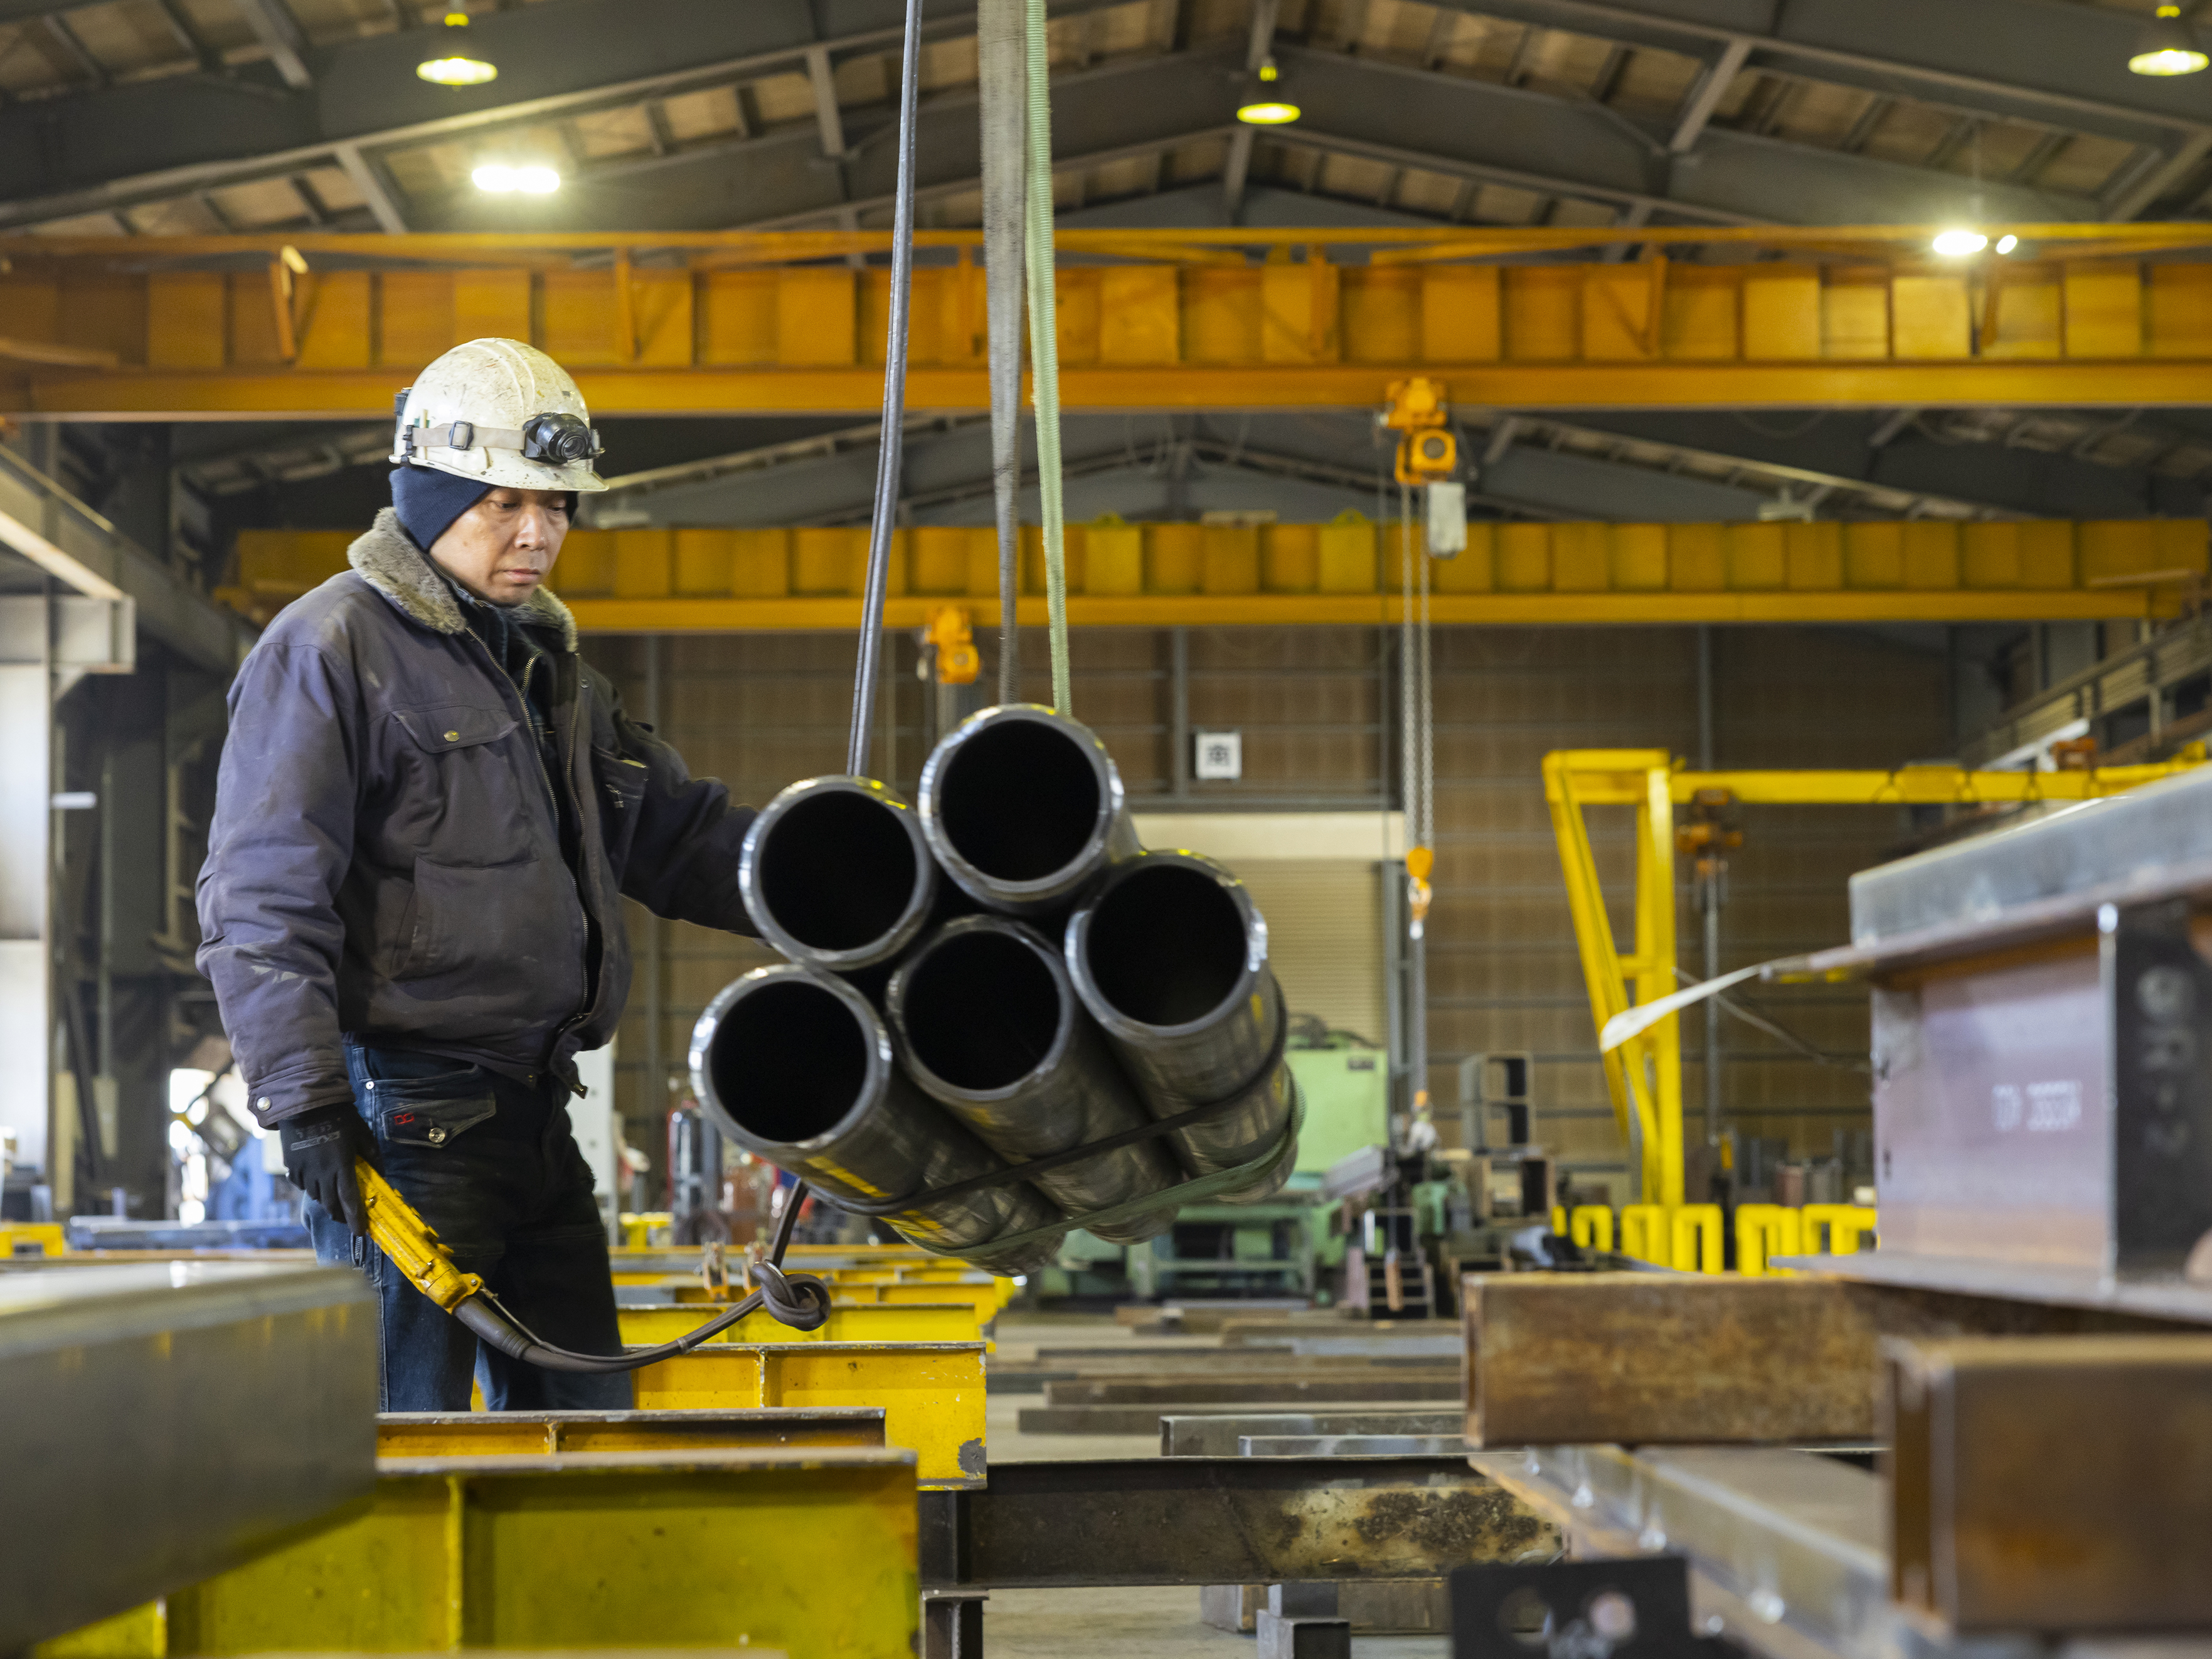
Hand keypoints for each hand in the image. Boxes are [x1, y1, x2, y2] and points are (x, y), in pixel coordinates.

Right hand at [280, 1107, 375, 1235]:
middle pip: (331, 1204)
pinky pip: (303, 1185)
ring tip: (335, 1199)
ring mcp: (304, 1171)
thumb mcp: (364, 1135)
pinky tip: (318, 1182)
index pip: (349, 1200)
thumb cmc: (341, 1118)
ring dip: (327, 1201)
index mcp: (342, 1166)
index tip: (360, 1233)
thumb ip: (373, 1157)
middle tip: (348, 1219)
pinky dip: (312, 1188)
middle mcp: (321, 1173)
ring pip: (316, 1196)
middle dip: (340, 1216)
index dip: (355, 1219)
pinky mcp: (292, 1166)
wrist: (307, 1104)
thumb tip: (381, 1175)